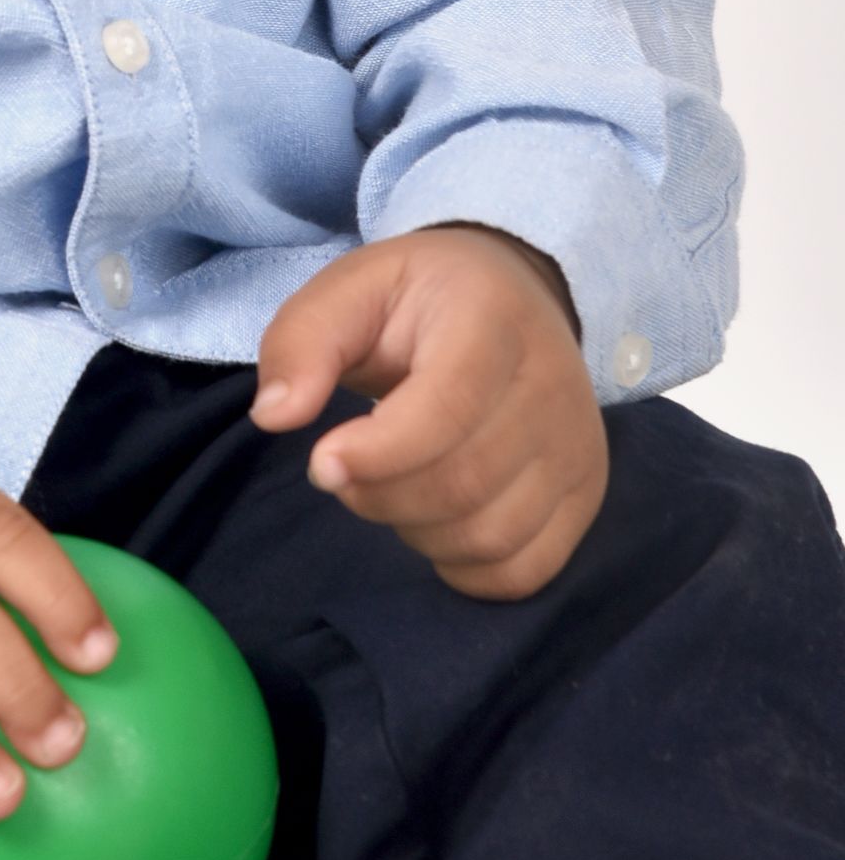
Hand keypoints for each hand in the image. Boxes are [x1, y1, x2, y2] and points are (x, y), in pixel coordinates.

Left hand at [247, 222, 608, 598]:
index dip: (379, 453)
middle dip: (382, 496)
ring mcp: (577, 445)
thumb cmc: (418, 299)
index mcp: (492, 318)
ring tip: (390, 486)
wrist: (512, 295)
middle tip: (345, 470)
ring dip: (417, 531)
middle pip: (465, 482)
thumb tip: (274, 416)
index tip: (321, 464)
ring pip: (493, 535)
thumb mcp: (350, 289)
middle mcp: (553, 384)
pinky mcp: (586, 494)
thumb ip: (302, 342)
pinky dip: (465, 567)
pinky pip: (525, 570)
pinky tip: (433, 522)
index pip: (449, 408)